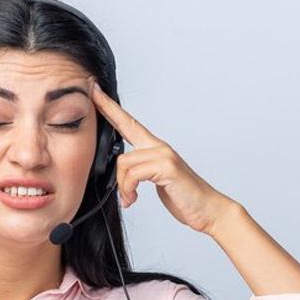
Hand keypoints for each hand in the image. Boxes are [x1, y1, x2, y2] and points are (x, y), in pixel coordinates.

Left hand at [89, 80, 238, 235]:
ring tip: (128, 198)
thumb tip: (121, 176)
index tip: (97, 91)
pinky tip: (133, 199)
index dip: (112, 107)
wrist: (206, 209)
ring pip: (124, 162)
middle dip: (107, 108)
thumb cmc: (182, 196)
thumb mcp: (155, 181)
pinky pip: (133, 174)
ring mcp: (164, 155)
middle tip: (93, 92)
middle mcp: (159, 146)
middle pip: (126, 125)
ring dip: (122, 185)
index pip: (129, 123)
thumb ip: (138, 173)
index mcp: (154, 148)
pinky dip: (128, 190)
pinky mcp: (167, 167)